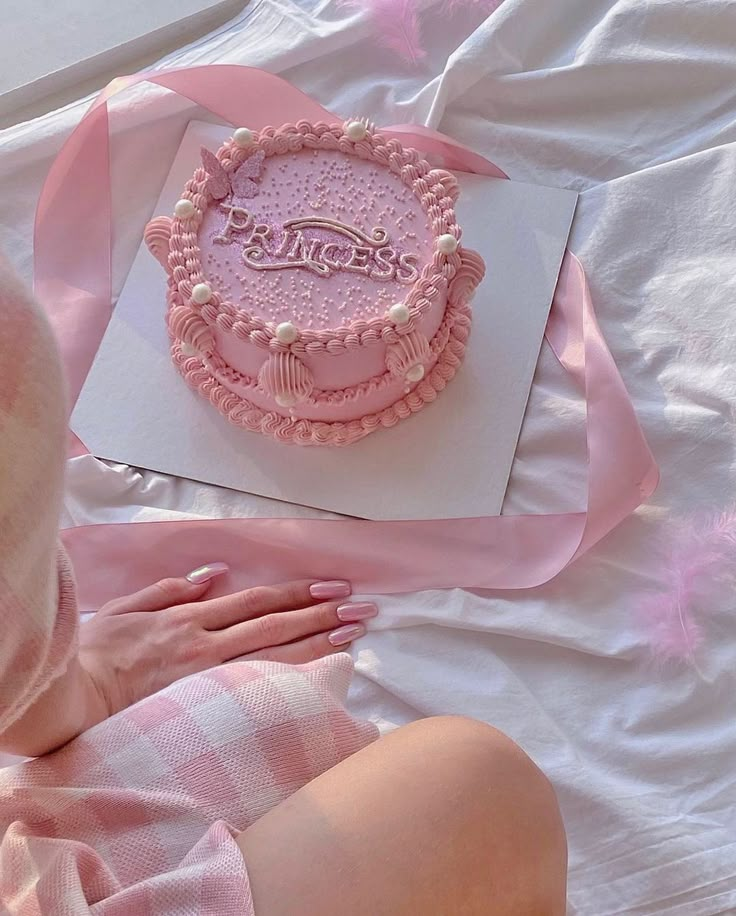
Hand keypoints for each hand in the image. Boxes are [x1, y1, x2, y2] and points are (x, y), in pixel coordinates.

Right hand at [1, 566, 376, 756]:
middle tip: (361, 606)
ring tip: (354, 633)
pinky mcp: (205, 705)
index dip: (297, 594)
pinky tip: (320, 675)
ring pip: (274, 658)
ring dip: (318, 644)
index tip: (331, 587)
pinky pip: (256, 691)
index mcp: (191, 618)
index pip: (257, 602)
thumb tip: (215, 575)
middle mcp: (207, 645)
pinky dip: (290, 681)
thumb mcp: (130, 607)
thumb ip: (173, 590)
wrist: (75, 698)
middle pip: (276, 627)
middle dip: (321, 615)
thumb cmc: (99, 652)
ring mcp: (208, 678)